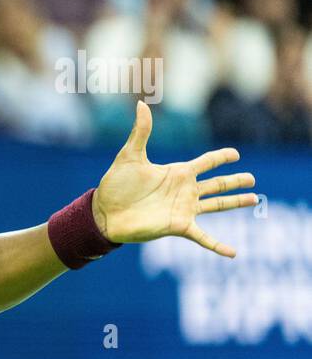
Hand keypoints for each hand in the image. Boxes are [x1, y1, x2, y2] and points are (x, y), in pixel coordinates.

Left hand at [92, 101, 257, 257]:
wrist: (104, 213)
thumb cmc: (115, 185)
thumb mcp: (130, 155)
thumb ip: (140, 131)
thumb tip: (142, 104)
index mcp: (176, 173)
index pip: (206, 162)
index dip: (220, 157)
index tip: (236, 153)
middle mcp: (184, 191)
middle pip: (216, 183)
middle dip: (235, 181)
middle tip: (252, 178)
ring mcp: (183, 209)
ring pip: (216, 205)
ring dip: (235, 202)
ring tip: (254, 199)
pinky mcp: (178, 226)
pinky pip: (203, 238)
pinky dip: (218, 245)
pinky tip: (233, 253)